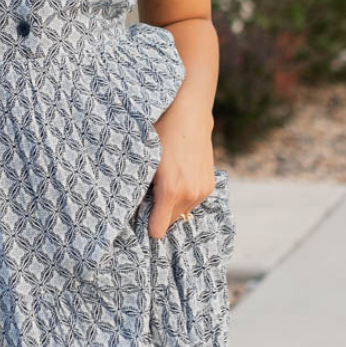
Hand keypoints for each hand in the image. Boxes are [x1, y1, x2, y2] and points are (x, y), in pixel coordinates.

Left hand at [145, 94, 216, 241]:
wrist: (188, 116)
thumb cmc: (160, 136)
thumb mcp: (144, 163)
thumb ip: (141, 191)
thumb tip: (135, 210)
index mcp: (170, 191)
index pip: (157, 230)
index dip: (147, 225)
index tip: (141, 215)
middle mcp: (189, 195)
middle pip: (169, 222)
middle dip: (159, 212)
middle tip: (151, 192)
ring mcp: (202, 191)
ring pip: (181, 212)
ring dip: (172, 204)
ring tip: (166, 181)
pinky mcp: (209, 186)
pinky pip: (192, 202)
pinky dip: (184, 195)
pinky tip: (179, 177)